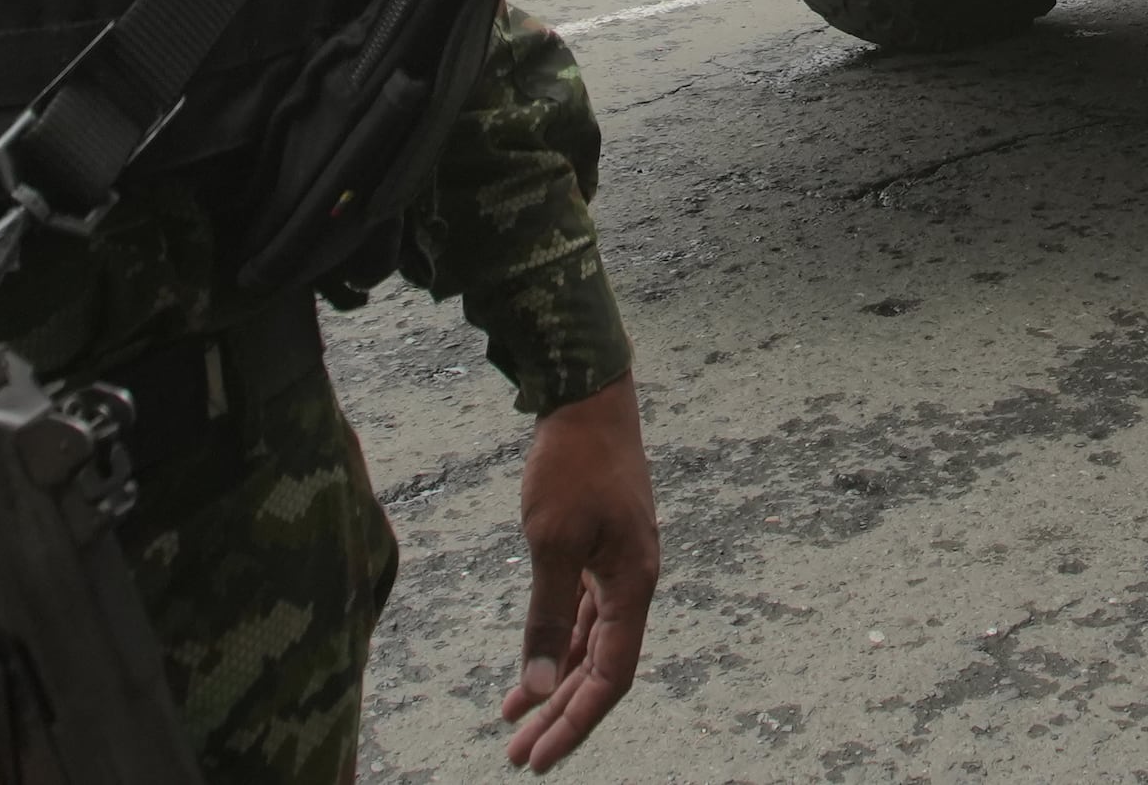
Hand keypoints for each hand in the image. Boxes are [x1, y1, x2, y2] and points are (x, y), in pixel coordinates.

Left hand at [500, 379, 657, 771]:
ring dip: (553, 684)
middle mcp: (632, 584)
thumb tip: (533, 683)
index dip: (577, 721)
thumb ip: (545, 615)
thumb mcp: (551, 543)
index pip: (611, 676)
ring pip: (587, 645)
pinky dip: (555, 645)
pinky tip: (528, 670)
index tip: (540, 758)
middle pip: (599, 668)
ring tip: (514, 724)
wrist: (587, 399)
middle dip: (560, 714)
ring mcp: (617, 568)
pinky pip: (580, 616)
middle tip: (519, 757)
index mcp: (633, 586)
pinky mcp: (600, 552)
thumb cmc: (572, 465)